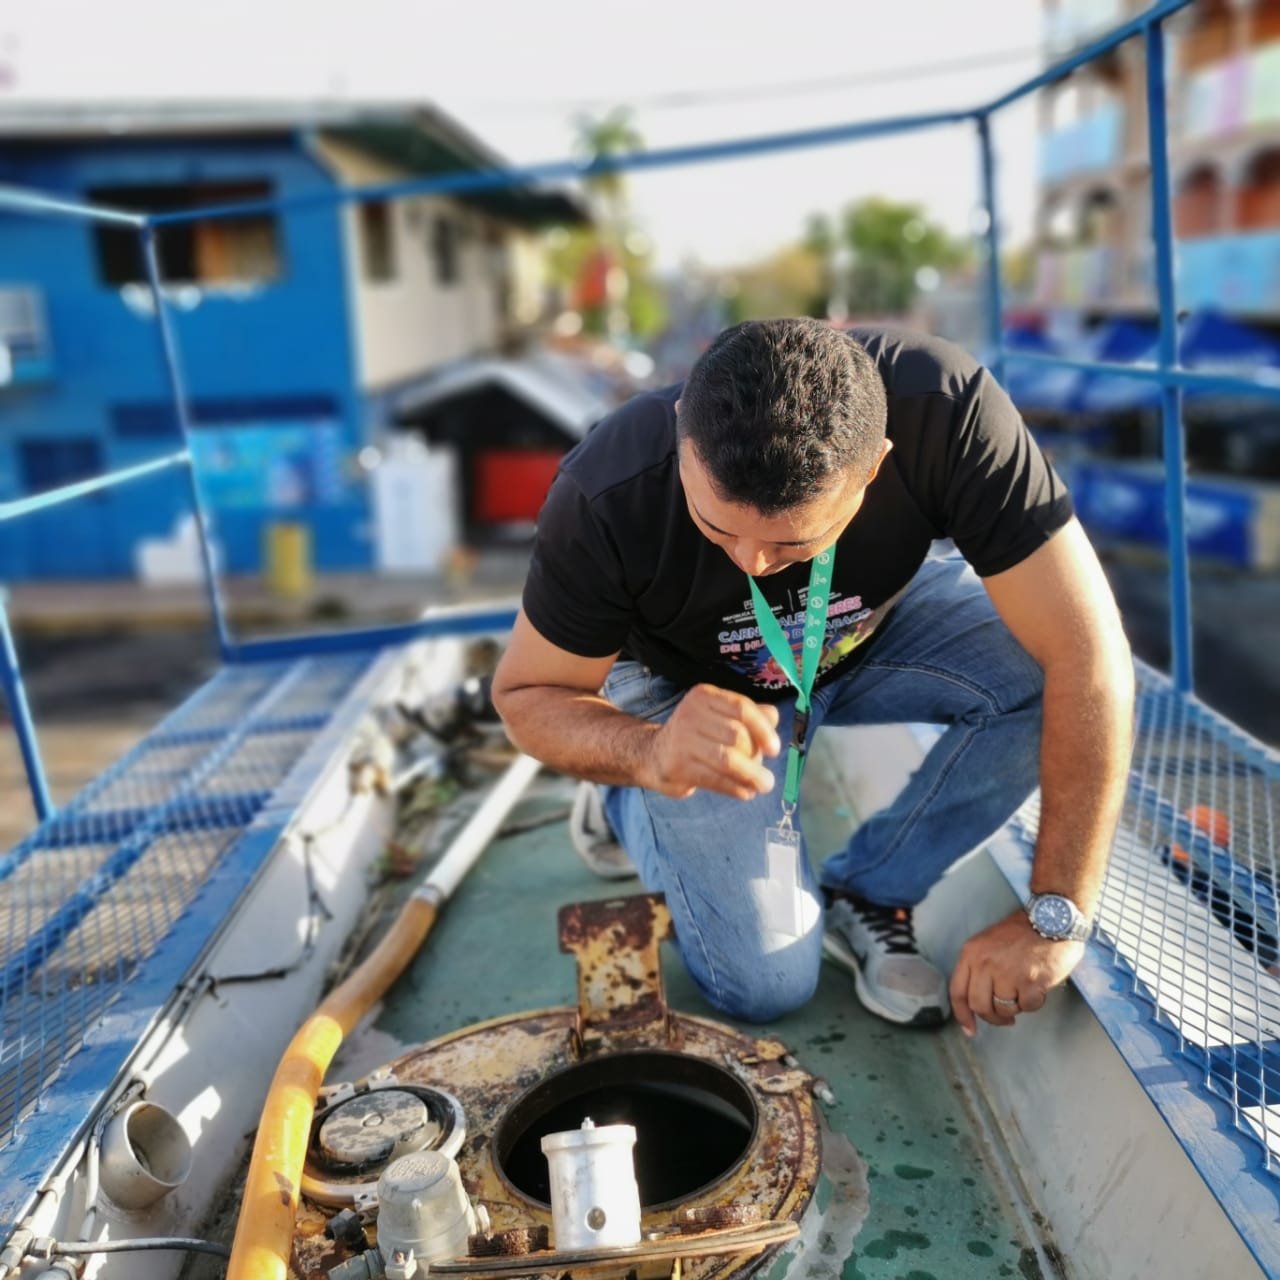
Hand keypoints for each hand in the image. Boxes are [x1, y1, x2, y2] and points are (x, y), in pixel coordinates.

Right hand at [643, 684, 780, 800]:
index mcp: (704, 696)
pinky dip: (735, 788)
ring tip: (762, 786)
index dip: (763, 729)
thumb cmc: (697, 735)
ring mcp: (681, 739)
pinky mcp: (677, 766)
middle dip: (756, 757)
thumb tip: (773, 717)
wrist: (654, 754)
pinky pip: (715, 778)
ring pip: (727, 759)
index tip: (775, 749)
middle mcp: (691, 713)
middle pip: (737, 735)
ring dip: (751, 776)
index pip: (742, 708)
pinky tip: (745, 792)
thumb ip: (750, 715)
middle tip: (765, 775)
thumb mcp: (720, 718)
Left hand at [949, 909, 1083, 1036]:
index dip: (962, 1015)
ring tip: (1024, 988)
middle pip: (980, 1006)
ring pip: (1004, 1010)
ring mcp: (1007, 973)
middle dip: (993, 1017)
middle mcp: (985, 963)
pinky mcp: (1030, 982)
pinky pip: (1027, 1007)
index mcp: (972, 953)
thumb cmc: (1022, 933)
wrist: (1051, 918)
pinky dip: (1034, 1002)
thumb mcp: (988, 944)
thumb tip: (976, 1004)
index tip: (970, 1029)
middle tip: (1005, 1017)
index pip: (958, 991)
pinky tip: (1038, 986)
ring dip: (1016, 1006)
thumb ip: (978, 969)